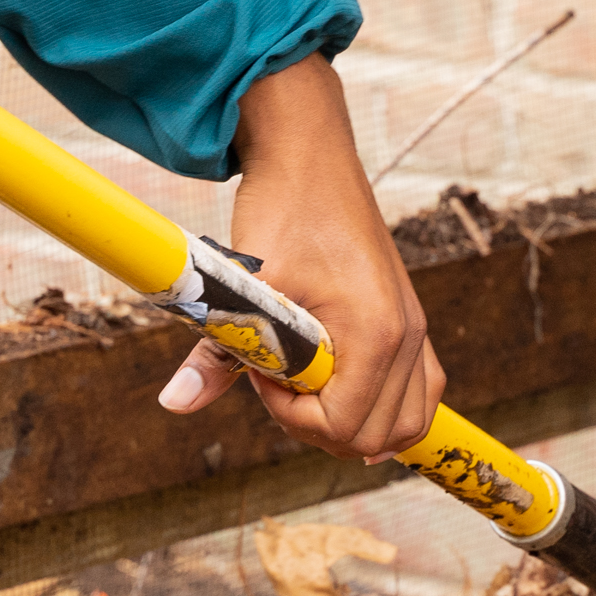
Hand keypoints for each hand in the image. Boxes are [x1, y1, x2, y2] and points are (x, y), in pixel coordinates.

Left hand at [157, 57, 442, 462]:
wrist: (310, 158)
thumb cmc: (283, 213)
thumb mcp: (244, 286)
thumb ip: (217, 353)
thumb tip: (175, 404)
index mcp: (376, 332)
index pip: (341, 425)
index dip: (289, 415)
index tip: (259, 373)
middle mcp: (409, 336)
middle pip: (376, 436)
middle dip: (318, 425)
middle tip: (278, 381)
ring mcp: (417, 330)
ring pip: (406, 424)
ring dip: (355, 426)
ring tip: (307, 391)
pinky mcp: (411, 322)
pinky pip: (419, 392)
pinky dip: (385, 409)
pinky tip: (344, 400)